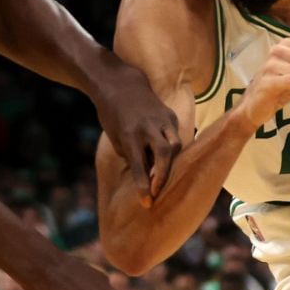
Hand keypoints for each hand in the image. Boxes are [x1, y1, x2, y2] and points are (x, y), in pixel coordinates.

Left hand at [96, 62, 182, 207]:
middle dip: (163, 175)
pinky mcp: (170, 115)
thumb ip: (133, 155)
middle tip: (158, 192)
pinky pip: (176, 137)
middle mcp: (147, 126)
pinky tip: (168, 158)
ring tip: (163, 175)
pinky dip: (173, 150)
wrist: (122, 85)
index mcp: (129, 134)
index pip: (139, 164)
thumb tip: (150, 176)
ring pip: (176, 144)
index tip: (147, 203)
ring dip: (172, 163)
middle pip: (164, 153)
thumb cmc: (114, 117)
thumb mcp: (116, 138)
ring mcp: (162, 119)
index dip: (143, 185)